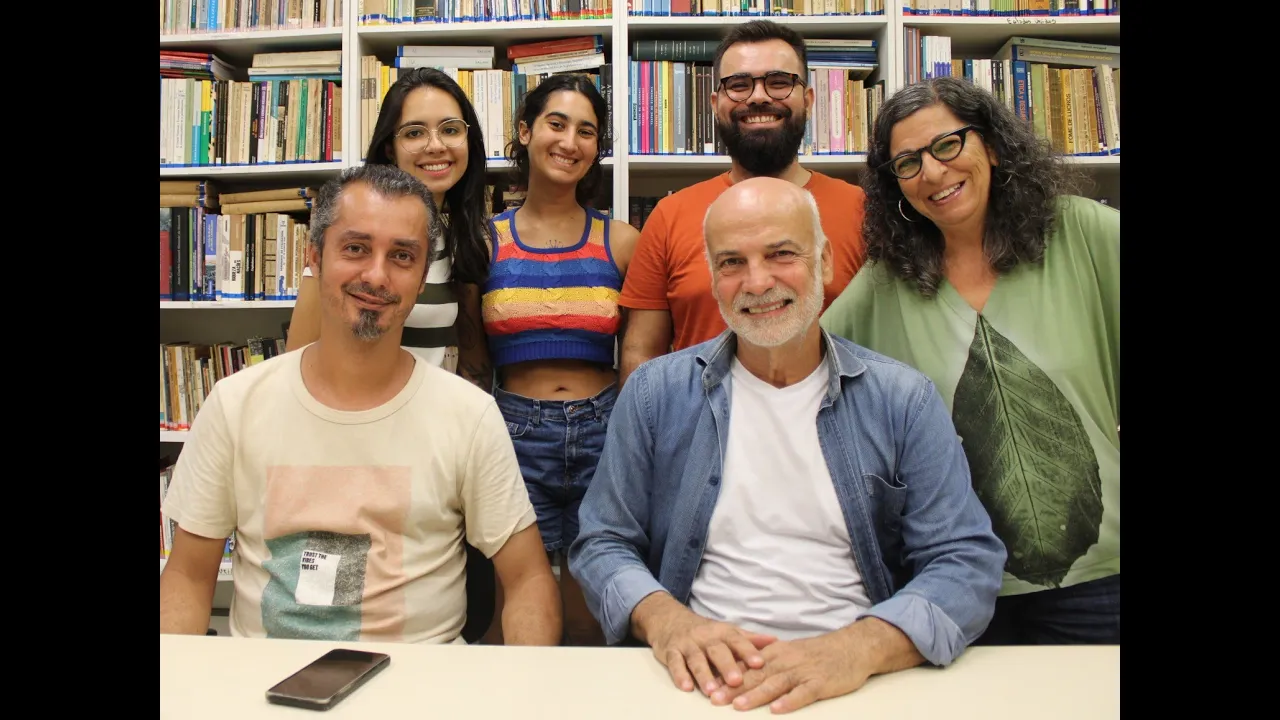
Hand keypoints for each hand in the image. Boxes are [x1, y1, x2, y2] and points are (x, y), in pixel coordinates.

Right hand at [646, 605, 777, 696]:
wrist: (670, 620)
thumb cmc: (705, 632)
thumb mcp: (727, 631)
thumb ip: (750, 639)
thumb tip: (775, 641)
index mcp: (722, 632)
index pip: (737, 641)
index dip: (748, 651)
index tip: (759, 663)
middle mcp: (705, 637)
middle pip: (717, 650)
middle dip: (727, 665)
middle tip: (736, 681)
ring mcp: (687, 644)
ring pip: (695, 659)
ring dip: (704, 674)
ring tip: (711, 690)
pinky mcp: (670, 651)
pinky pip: (674, 662)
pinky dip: (679, 674)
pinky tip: (686, 687)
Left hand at [709, 631, 869, 713]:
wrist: (851, 647)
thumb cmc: (817, 653)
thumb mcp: (789, 652)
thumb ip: (766, 662)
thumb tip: (739, 672)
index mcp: (776, 653)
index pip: (746, 665)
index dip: (726, 676)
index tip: (707, 686)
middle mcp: (786, 660)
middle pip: (756, 675)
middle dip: (733, 688)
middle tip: (713, 698)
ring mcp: (803, 671)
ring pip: (775, 684)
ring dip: (756, 695)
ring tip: (738, 706)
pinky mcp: (820, 683)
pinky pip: (803, 693)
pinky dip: (790, 701)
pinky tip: (777, 709)